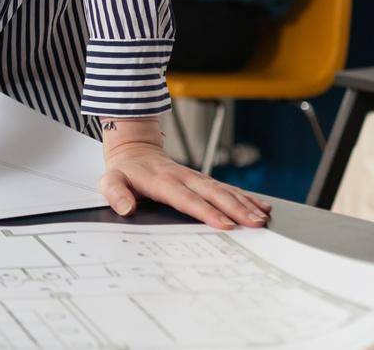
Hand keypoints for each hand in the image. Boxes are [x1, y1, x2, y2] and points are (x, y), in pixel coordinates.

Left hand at [99, 140, 271, 228]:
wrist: (134, 149)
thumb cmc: (124, 170)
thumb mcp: (110, 181)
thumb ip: (115, 193)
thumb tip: (126, 208)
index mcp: (162, 181)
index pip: (186, 198)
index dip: (206, 211)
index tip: (224, 224)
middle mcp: (183, 177)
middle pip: (212, 193)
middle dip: (235, 209)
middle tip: (255, 224)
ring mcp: (195, 177)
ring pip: (224, 190)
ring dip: (245, 204)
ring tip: (263, 218)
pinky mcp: (203, 180)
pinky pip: (227, 188)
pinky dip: (246, 197)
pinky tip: (262, 206)